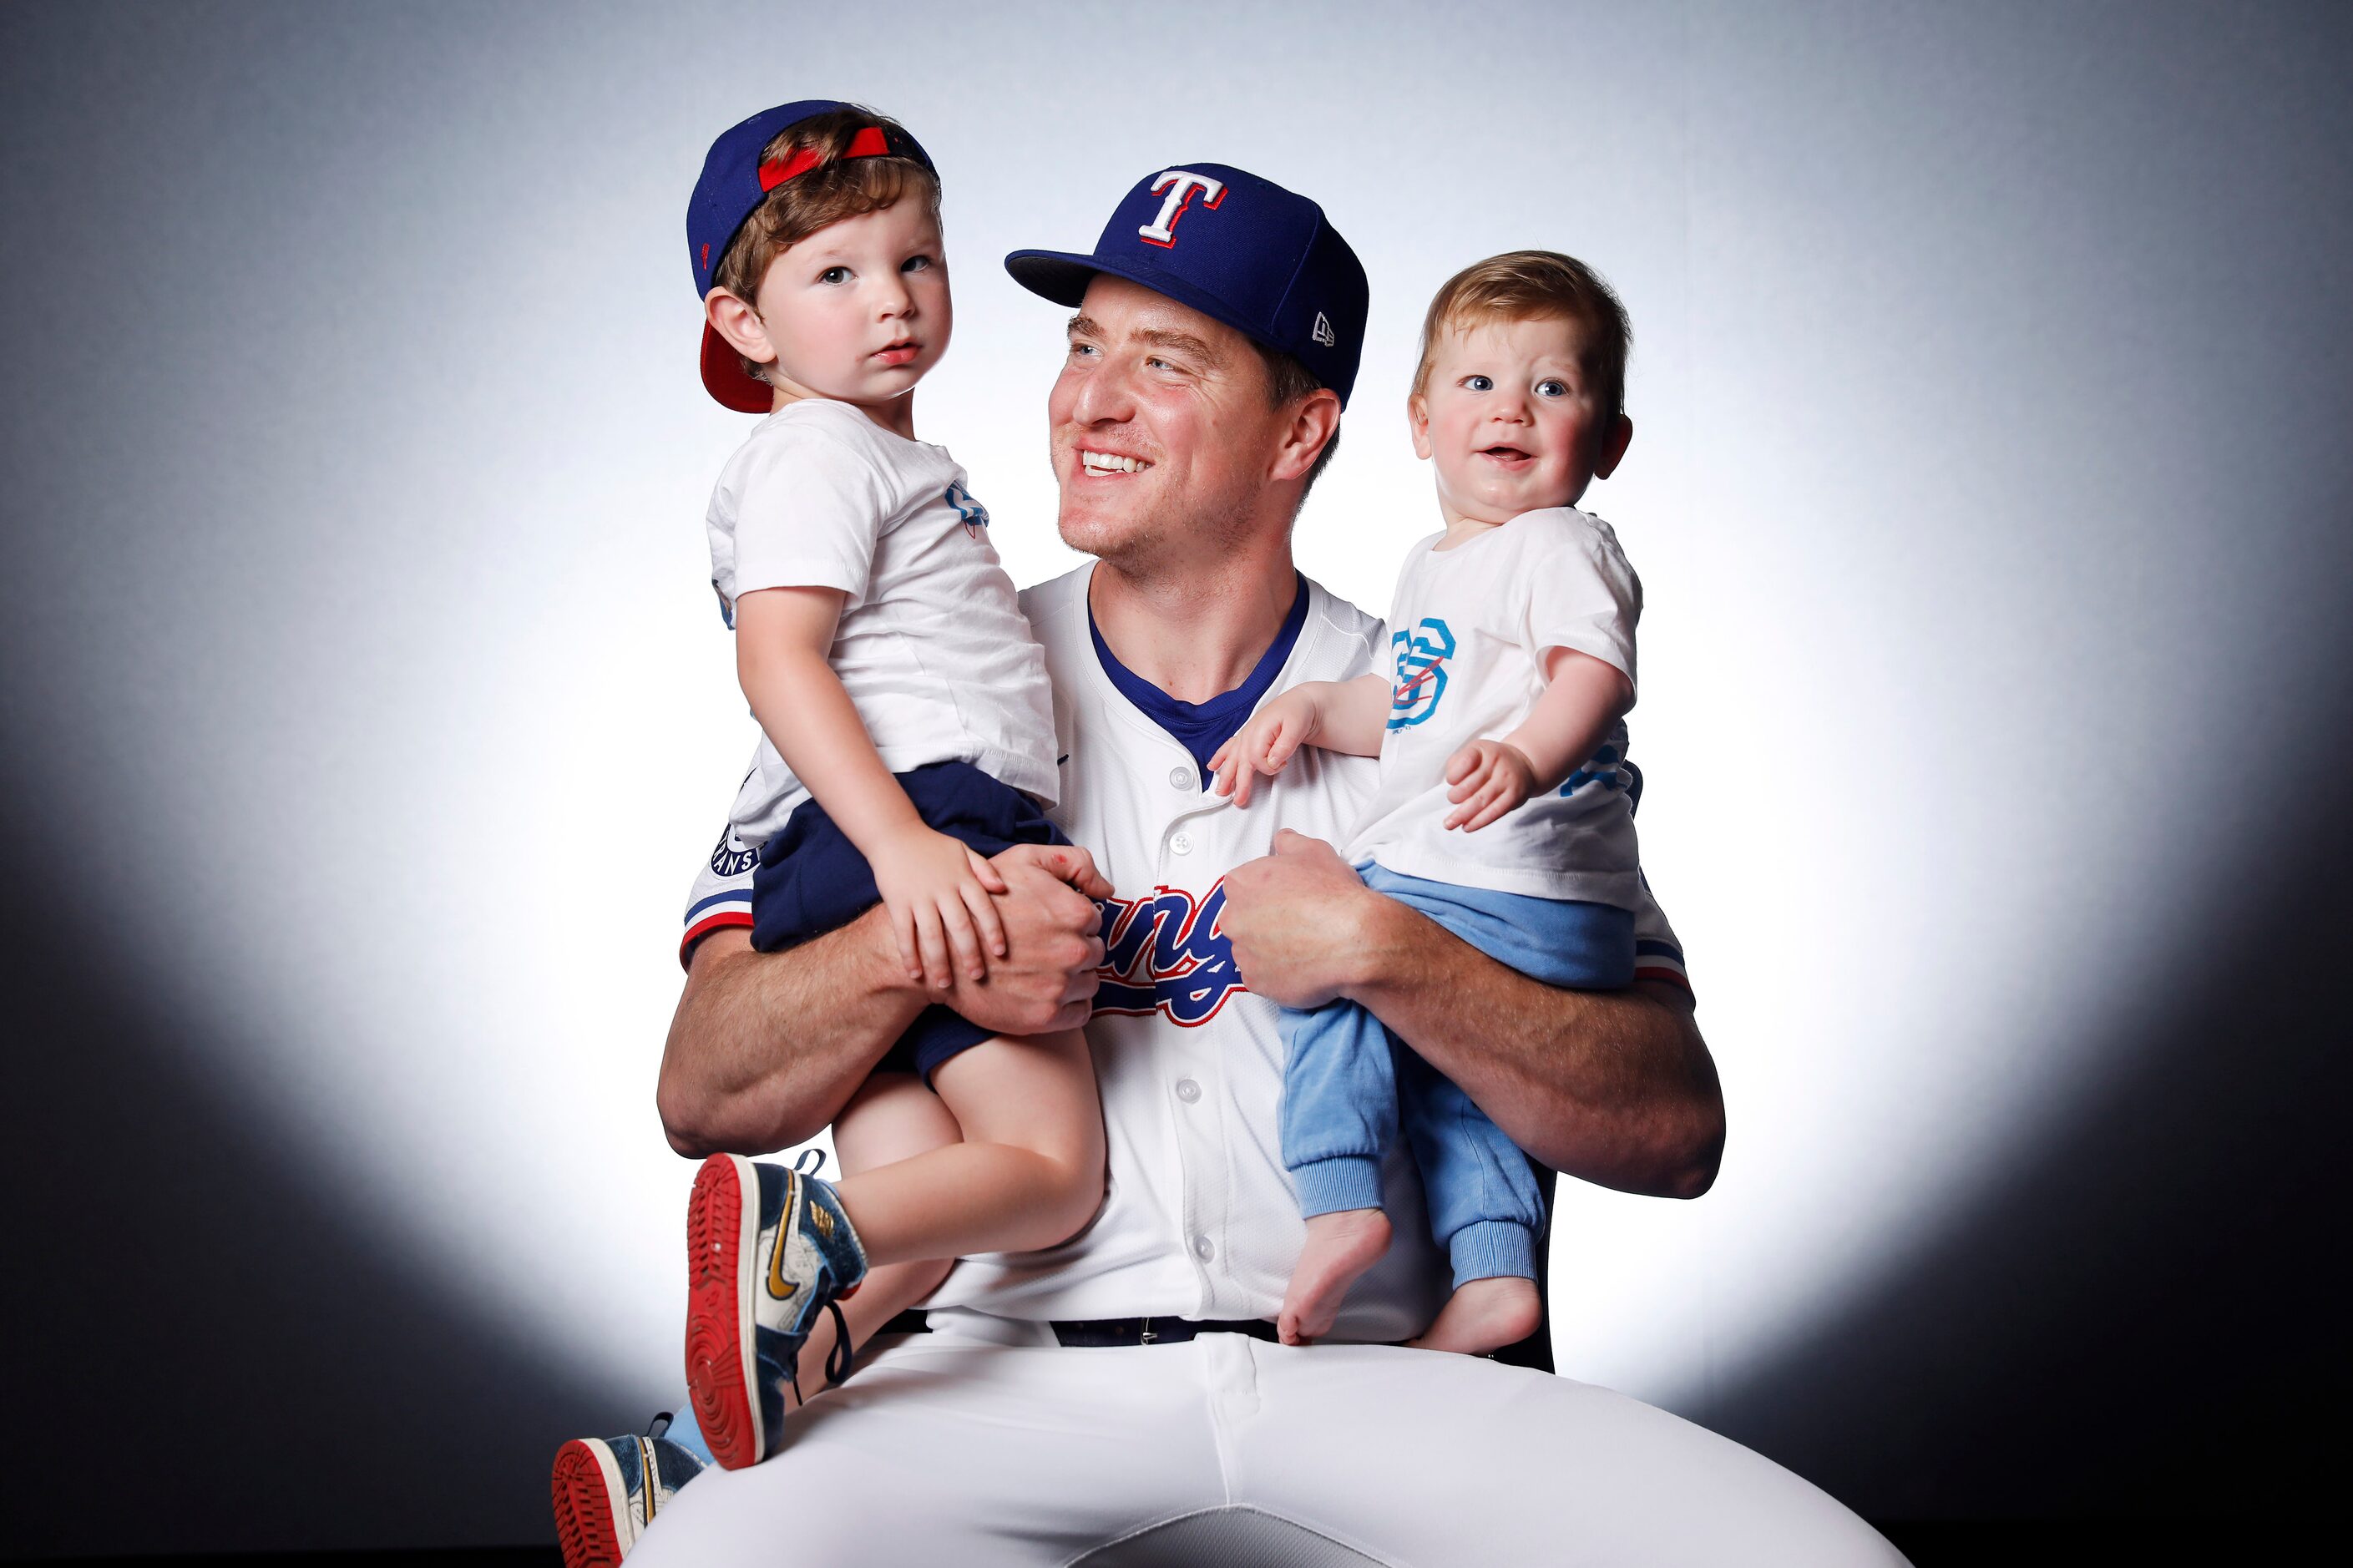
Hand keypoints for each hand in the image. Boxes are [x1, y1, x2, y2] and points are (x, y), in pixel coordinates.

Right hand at [869, 826, 1010, 988]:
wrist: (894, 834)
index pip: (984, 907)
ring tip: (944, 985)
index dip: (993, 931)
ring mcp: (919, 897)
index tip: (1001, 953)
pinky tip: (915, 974)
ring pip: (931, 935)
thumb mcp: (963, 850)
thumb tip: (1003, 889)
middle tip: (977, 977)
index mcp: (963, 878)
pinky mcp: (897, 902)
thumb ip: (984, 870)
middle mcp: (943, 889)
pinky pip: (904, 932)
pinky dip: (909, 955)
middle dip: (969, 954)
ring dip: (939, 962)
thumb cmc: (933, 846)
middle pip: (960, 926)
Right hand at [939, 843, 1109, 1036]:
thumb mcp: (1025, 861)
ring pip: (1090, 983)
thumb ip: (1074, 863)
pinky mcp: (1046, 1016)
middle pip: (1095, 953)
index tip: (1051, 926)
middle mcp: (1074, 951)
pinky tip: (1047, 992)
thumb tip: (1106, 890)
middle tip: (1045, 948)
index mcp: (1075, 913)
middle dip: (1075, 949)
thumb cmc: (983, 903)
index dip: (1073, 922)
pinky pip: (1081, 1013)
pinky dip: (1070, 1005)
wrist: (943, 951)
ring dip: (1074, 978)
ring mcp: (1060, 986)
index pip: (1095, 921)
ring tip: (1043, 970)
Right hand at [1207, 689, 1319, 806]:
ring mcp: (1245, 735)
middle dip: (1237, 783)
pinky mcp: (1246, 736)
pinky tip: (1213, 766)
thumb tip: (1273, 761)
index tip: (1283, 764)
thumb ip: (1284, 746)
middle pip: (1239, 762)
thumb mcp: (1296, 727)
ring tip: (1221, 791)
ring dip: (1225, 775)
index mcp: (1259, 732)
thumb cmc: (1297, 712)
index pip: (1257, 760)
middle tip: (1237, 801)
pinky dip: (1220, 757)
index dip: (1270, 767)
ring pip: (1231, 758)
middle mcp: (1248, 734)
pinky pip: (1229, 748)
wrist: (1298, 702)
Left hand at [1221, 829, 1378, 1009]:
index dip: (1267, 891)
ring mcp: (1242, 954)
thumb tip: (1283, 841)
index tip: (1286, 897)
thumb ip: (1289, 843)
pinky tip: (1301, 965)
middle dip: (1263, 920)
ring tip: (1302, 945)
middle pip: (1242, 918)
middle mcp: (1233, 919)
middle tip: (1295, 922)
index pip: (1243, 885)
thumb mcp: (1314, 851)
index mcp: (1240, 884)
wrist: (1354, 941)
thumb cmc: (1333, 894)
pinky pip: (1261, 976)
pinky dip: (1277, 973)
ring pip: (1250, 949)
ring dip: (1268, 948)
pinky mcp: (1255, 982)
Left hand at [1443, 739, 1537, 831]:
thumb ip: (1457, 763)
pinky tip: (1467, 827)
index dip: (1453, 775)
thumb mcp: (1474, 752)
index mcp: (1483, 750)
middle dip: (1455, 797)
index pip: (1464, 762)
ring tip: (1449, 824)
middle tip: (1452, 800)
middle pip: (1469, 786)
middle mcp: (1496, 764)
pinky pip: (1494, 812)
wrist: (1523, 764)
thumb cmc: (1490, 761)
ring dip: (1461, 815)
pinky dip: (1478, 822)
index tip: (1451, 781)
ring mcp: (1506, 781)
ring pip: (1480, 801)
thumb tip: (1451, 783)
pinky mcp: (1514, 797)